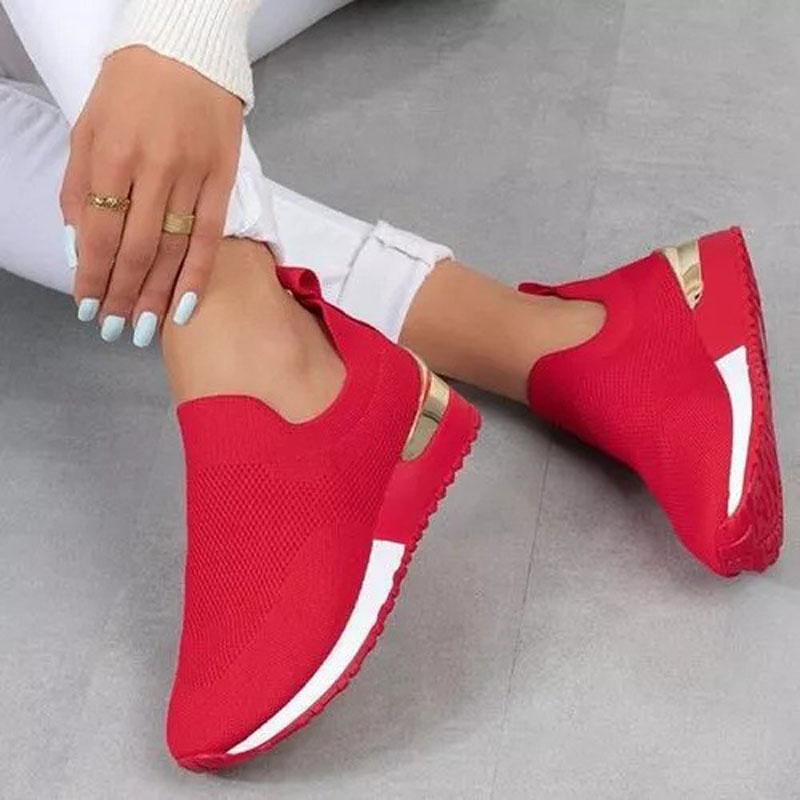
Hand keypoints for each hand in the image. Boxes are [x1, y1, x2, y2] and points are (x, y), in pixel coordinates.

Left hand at [61, 46, 244, 344]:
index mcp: (111, 154)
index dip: (93, 278)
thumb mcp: (87, 129)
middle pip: (137, 249)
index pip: (100, 233)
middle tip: (116, 330)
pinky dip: (197, 274)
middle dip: (123, 296)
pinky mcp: (223, 179)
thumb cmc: (129, 89)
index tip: (88, 308)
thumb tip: (80, 249)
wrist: (188, 52)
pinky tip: (185, 306)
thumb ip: (79, 189)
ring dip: (157, 295)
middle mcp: (153, 168)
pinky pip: (210, 237)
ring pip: (173, 250)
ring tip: (145, 329)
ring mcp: (192, 175)